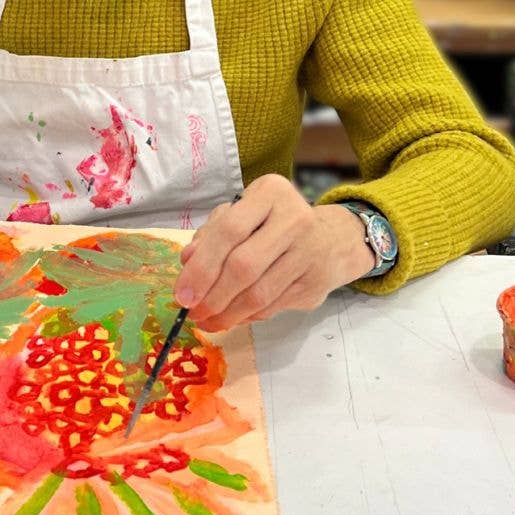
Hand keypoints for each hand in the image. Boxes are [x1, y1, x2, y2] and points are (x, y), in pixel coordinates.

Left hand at [173, 174, 374, 330]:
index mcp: (270, 193)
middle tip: (192, 311)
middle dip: (212, 295)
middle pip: (243, 265)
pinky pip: (272, 306)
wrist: (332, 240)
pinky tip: (231, 318)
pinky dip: (247, 316)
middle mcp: (295, 219)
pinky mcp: (315, 283)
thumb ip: (212, 234)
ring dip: (227, 313)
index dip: (202, 265)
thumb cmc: (273, 224)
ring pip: (259, 293)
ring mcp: (309, 252)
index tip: (182, 292)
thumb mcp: (242, 215)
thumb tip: (187, 262)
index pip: (229, 230)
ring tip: (207, 321)